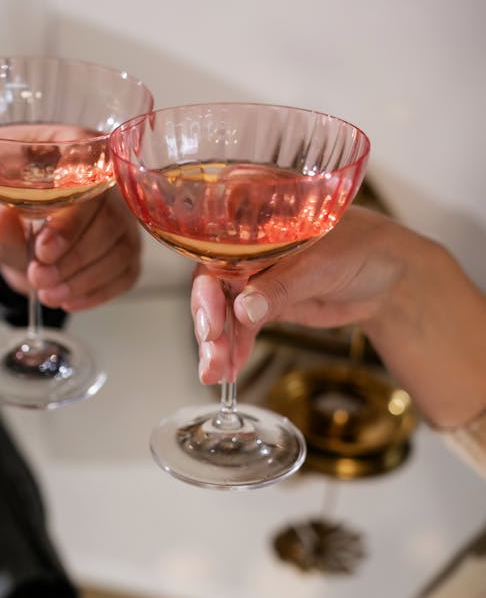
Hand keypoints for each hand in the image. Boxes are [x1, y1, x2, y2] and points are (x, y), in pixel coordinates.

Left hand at [0, 186, 140, 311]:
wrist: (14, 235)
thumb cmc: (7, 209)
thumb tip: (2, 220)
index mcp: (74, 151)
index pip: (87, 182)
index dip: (68, 221)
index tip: (42, 249)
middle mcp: (108, 182)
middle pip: (108, 221)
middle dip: (72, 258)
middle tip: (39, 277)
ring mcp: (122, 218)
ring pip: (120, 252)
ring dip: (82, 280)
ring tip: (47, 294)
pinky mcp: (126, 249)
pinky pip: (125, 275)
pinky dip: (96, 293)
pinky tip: (68, 300)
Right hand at [192, 206, 403, 385]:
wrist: (389, 276)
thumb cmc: (363, 248)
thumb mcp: (322, 265)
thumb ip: (281, 286)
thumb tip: (243, 309)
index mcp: (256, 225)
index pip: (216, 254)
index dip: (207, 290)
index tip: (212, 323)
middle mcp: (248, 250)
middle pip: (213, 287)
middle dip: (210, 325)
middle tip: (213, 356)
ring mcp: (256, 279)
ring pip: (224, 313)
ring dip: (218, 345)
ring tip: (216, 373)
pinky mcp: (265, 305)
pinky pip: (242, 328)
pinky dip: (235, 349)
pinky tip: (230, 369)